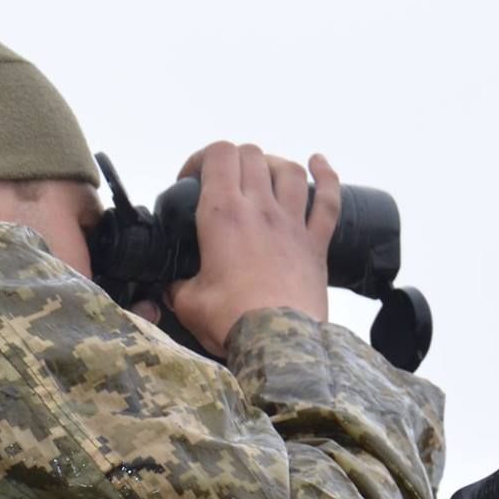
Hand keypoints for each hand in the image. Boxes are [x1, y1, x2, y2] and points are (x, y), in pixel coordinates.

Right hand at [158, 142, 336, 357]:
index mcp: (223, 215)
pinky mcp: (316, 243)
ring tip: (260, 173)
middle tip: (220, 182)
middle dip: (231, 160)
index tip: (189, 181)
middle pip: (251, 155)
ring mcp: (292, 223)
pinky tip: (319, 163)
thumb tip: (171, 287)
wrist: (279, 343)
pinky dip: (325, 175)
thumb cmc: (231, 320)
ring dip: (271, 164)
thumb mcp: (187, 303)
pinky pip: (327, 199)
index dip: (201, 158)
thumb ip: (176, 287)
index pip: (217, 155)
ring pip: (288, 170)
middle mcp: (260, 209)